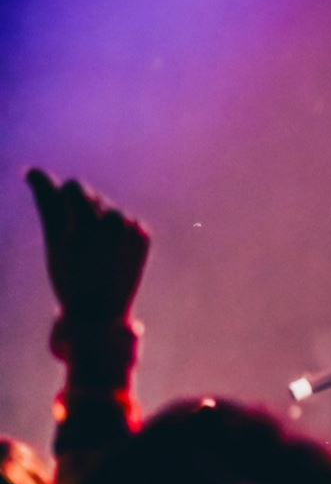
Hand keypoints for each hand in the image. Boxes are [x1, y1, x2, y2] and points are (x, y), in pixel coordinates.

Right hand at [26, 168, 148, 324]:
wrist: (101, 313)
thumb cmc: (70, 277)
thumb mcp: (53, 240)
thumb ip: (46, 201)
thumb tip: (34, 170)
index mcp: (86, 221)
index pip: (73, 186)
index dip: (60, 199)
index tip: (58, 219)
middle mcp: (114, 221)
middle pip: (91, 196)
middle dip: (78, 211)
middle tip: (74, 241)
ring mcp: (132, 228)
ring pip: (108, 208)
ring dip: (97, 221)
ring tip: (91, 250)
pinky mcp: (143, 235)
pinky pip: (125, 221)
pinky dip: (115, 232)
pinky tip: (109, 252)